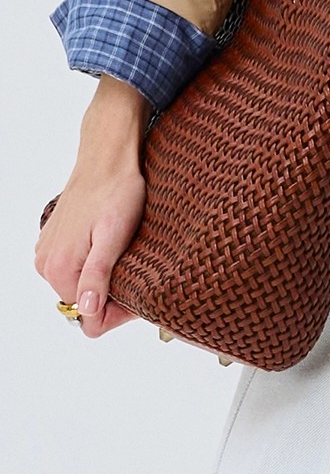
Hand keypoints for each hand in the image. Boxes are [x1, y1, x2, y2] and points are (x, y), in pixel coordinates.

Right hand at [35, 78, 149, 339]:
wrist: (108, 155)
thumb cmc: (116, 189)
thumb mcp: (114, 234)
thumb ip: (97, 275)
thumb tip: (85, 310)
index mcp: (59, 268)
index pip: (88, 319)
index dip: (117, 311)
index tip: (140, 293)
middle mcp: (46, 264)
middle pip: (83, 303)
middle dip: (112, 296)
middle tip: (139, 270)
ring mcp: (48, 251)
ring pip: (80, 285)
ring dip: (104, 279)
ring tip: (126, 254)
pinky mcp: (56, 240)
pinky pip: (75, 266)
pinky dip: (94, 263)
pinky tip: (111, 246)